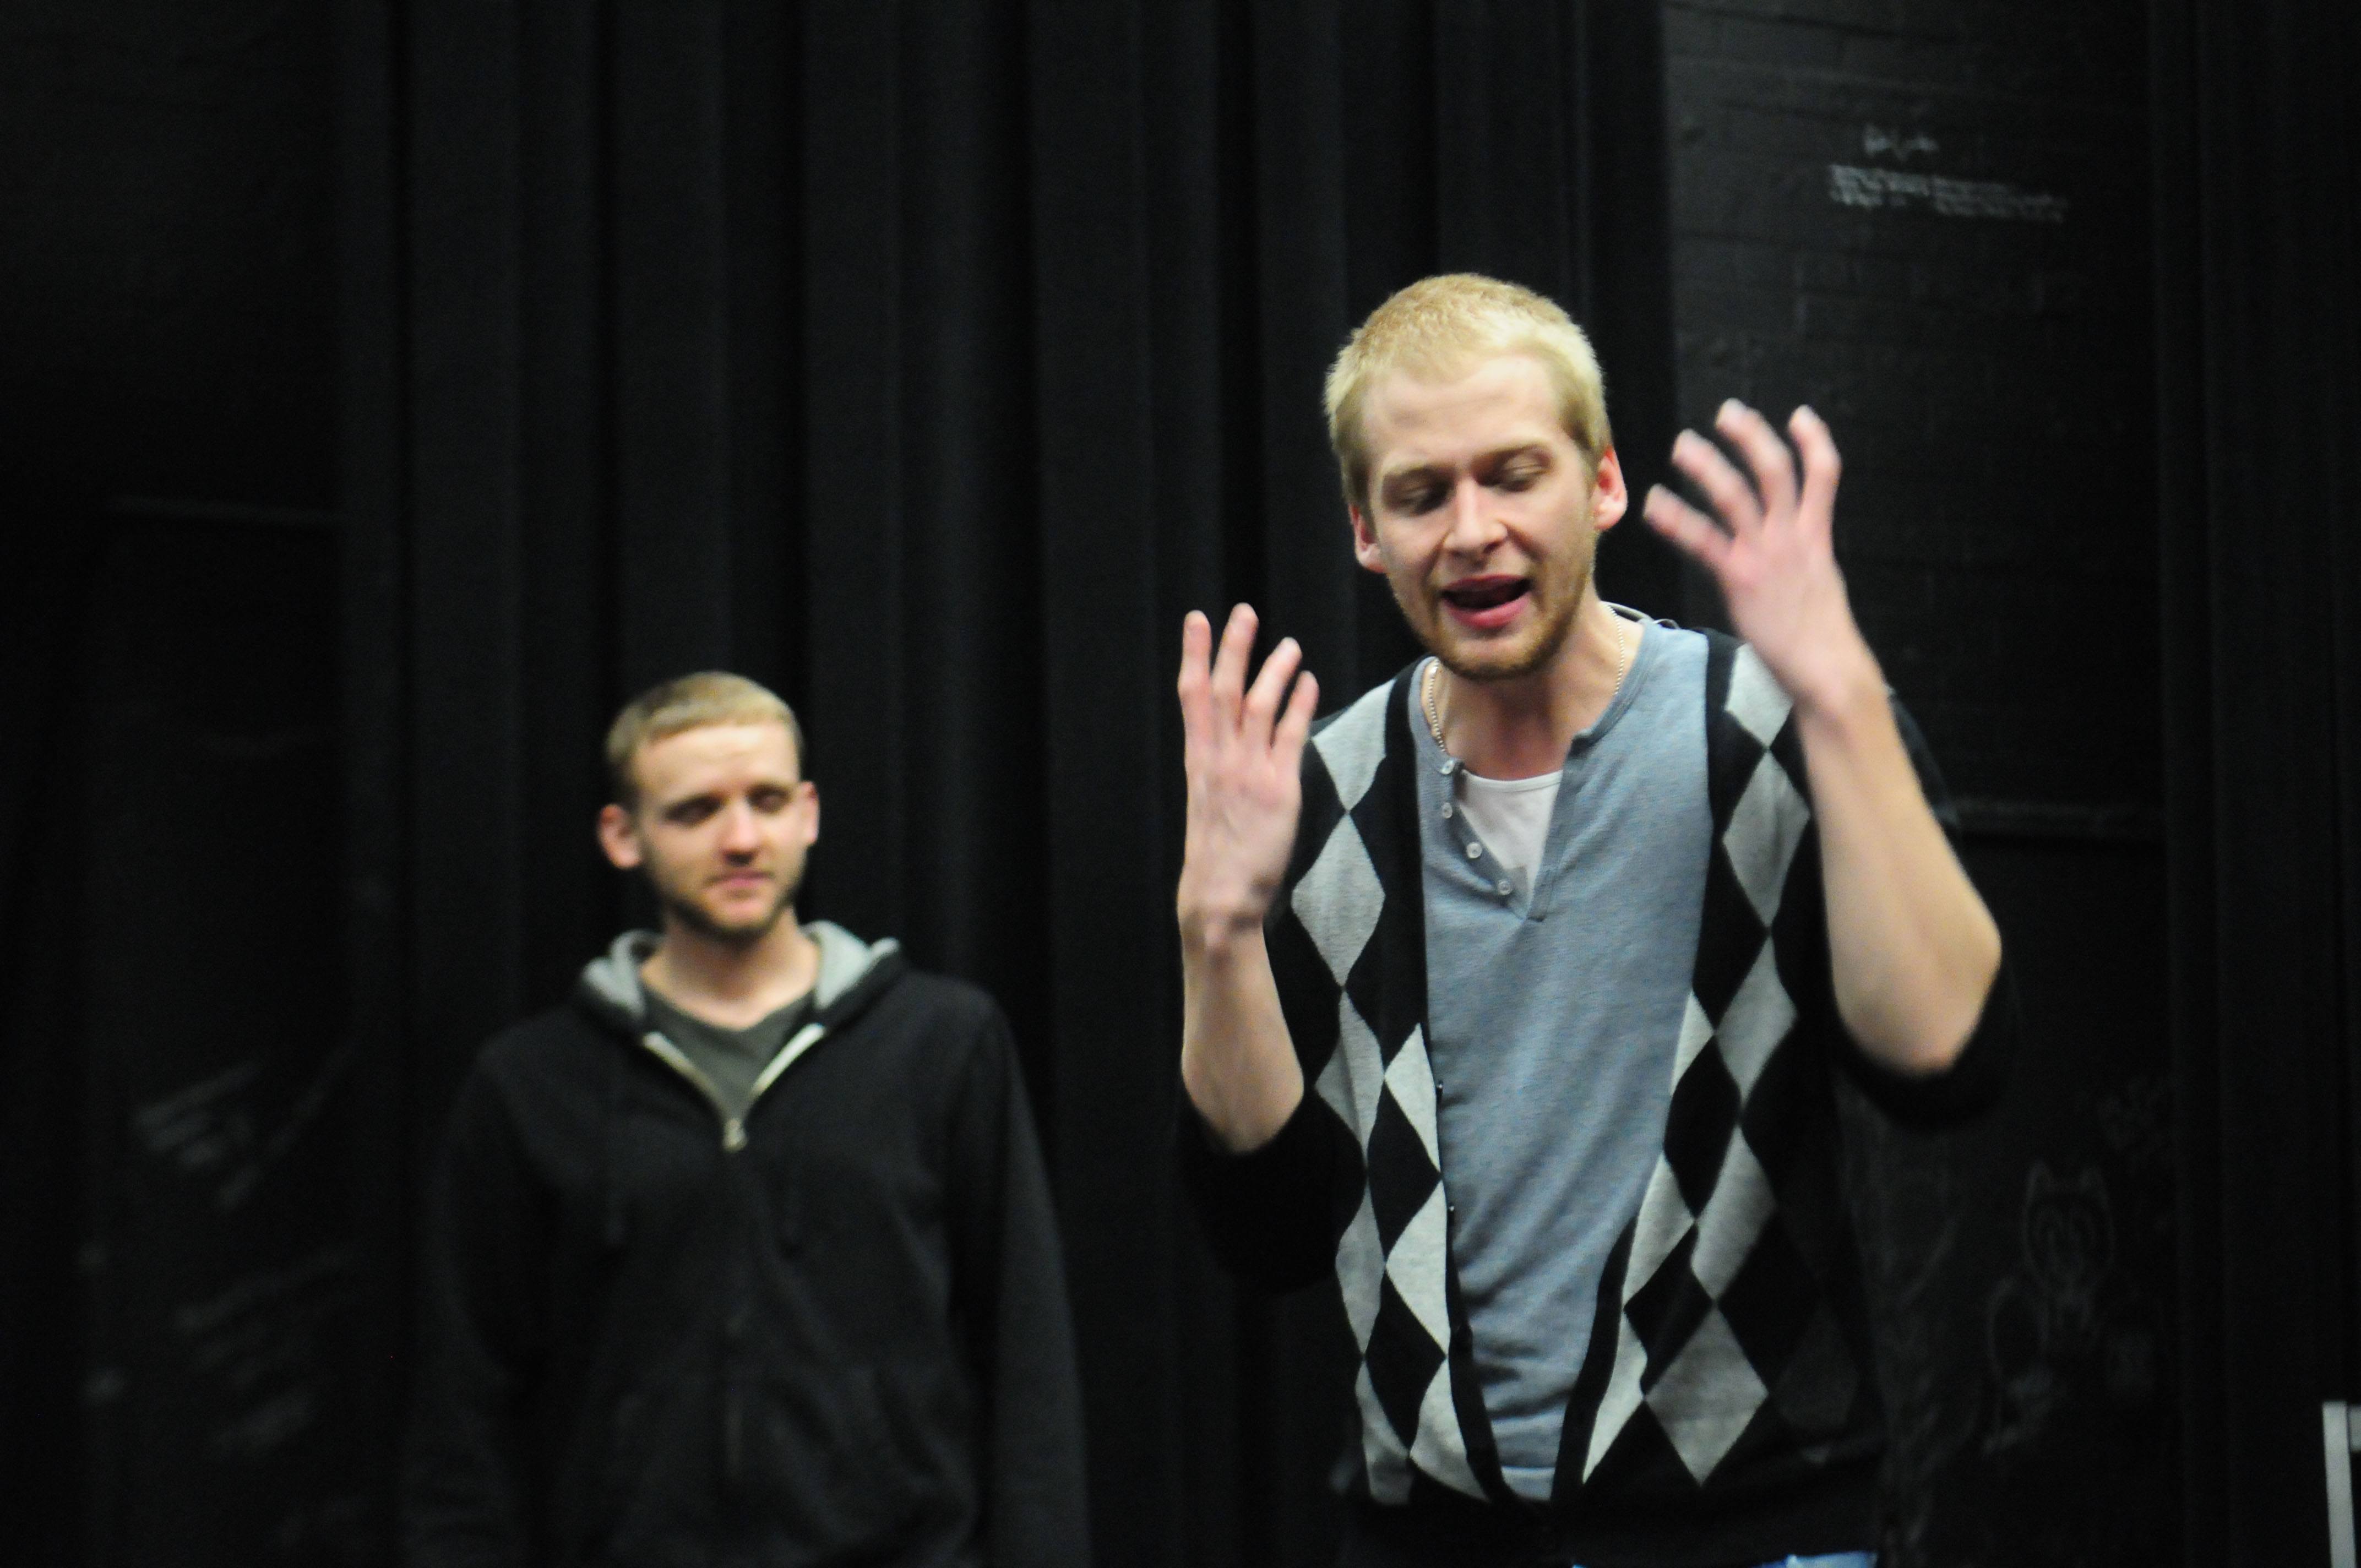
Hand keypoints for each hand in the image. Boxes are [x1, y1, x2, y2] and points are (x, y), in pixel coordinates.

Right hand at [1175, 604, 1318, 945]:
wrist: (1221, 895)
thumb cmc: (1218, 852)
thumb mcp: (1210, 801)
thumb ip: (1221, 765)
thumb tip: (1241, 737)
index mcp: (1199, 761)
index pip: (1193, 696)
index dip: (1195, 654)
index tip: (1196, 620)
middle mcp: (1220, 760)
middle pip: (1225, 691)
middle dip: (1233, 648)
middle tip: (1243, 612)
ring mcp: (1248, 772)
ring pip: (1259, 706)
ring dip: (1274, 670)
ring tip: (1289, 643)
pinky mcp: (1277, 789)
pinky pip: (1289, 736)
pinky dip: (1299, 704)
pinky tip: (1308, 681)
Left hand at [1643, 401, 1879, 711]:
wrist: (1827, 669)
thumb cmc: (1820, 637)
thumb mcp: (1820, 587)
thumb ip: (1804, 564)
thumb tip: (1790, 563)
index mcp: (1817, 537)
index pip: (1824, 474)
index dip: (1814, 441)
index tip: (1800, 415)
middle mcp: (1793, 537)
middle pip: (1775, 471)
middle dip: (1752, 437)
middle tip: (1727, 412)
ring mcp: (1767, 555)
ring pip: (1737, 495)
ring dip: (1708, 465)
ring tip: (1683, 444)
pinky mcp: (1741, 578)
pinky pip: (1704, 540)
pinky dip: (1677, 519)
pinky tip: (1654, 504)